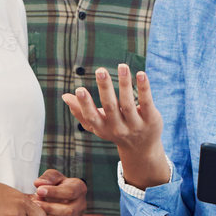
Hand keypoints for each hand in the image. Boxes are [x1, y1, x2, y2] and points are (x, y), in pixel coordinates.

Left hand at [32, 169, 88, 215]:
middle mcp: (81, 205)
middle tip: (34, 204)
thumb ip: (47, 178)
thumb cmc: (54, 185)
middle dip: (49, 208)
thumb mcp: (52, 176)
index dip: (54, 192)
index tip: (38, 190)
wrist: (56, 198)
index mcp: (80, 188)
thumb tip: (39, 183)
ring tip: (34, 214)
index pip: (71, 192)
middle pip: (69, 211)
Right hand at [62, 64, 170, 187]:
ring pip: (128, 103)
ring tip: (122, 66)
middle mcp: (118, 128)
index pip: (92, 117)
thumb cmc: (115, 130)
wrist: (142, 149)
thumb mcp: (98, 125)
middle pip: (111, 107)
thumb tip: (65, 96)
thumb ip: (81, 112)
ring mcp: (136, 125)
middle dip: (105, 88)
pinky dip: (144, 88)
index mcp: (103, 128)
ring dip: (125, 83)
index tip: (79, 89)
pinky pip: (146, 102)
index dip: (85, 104)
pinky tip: (141, 74)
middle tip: (100, 71)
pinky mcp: (151, 119)